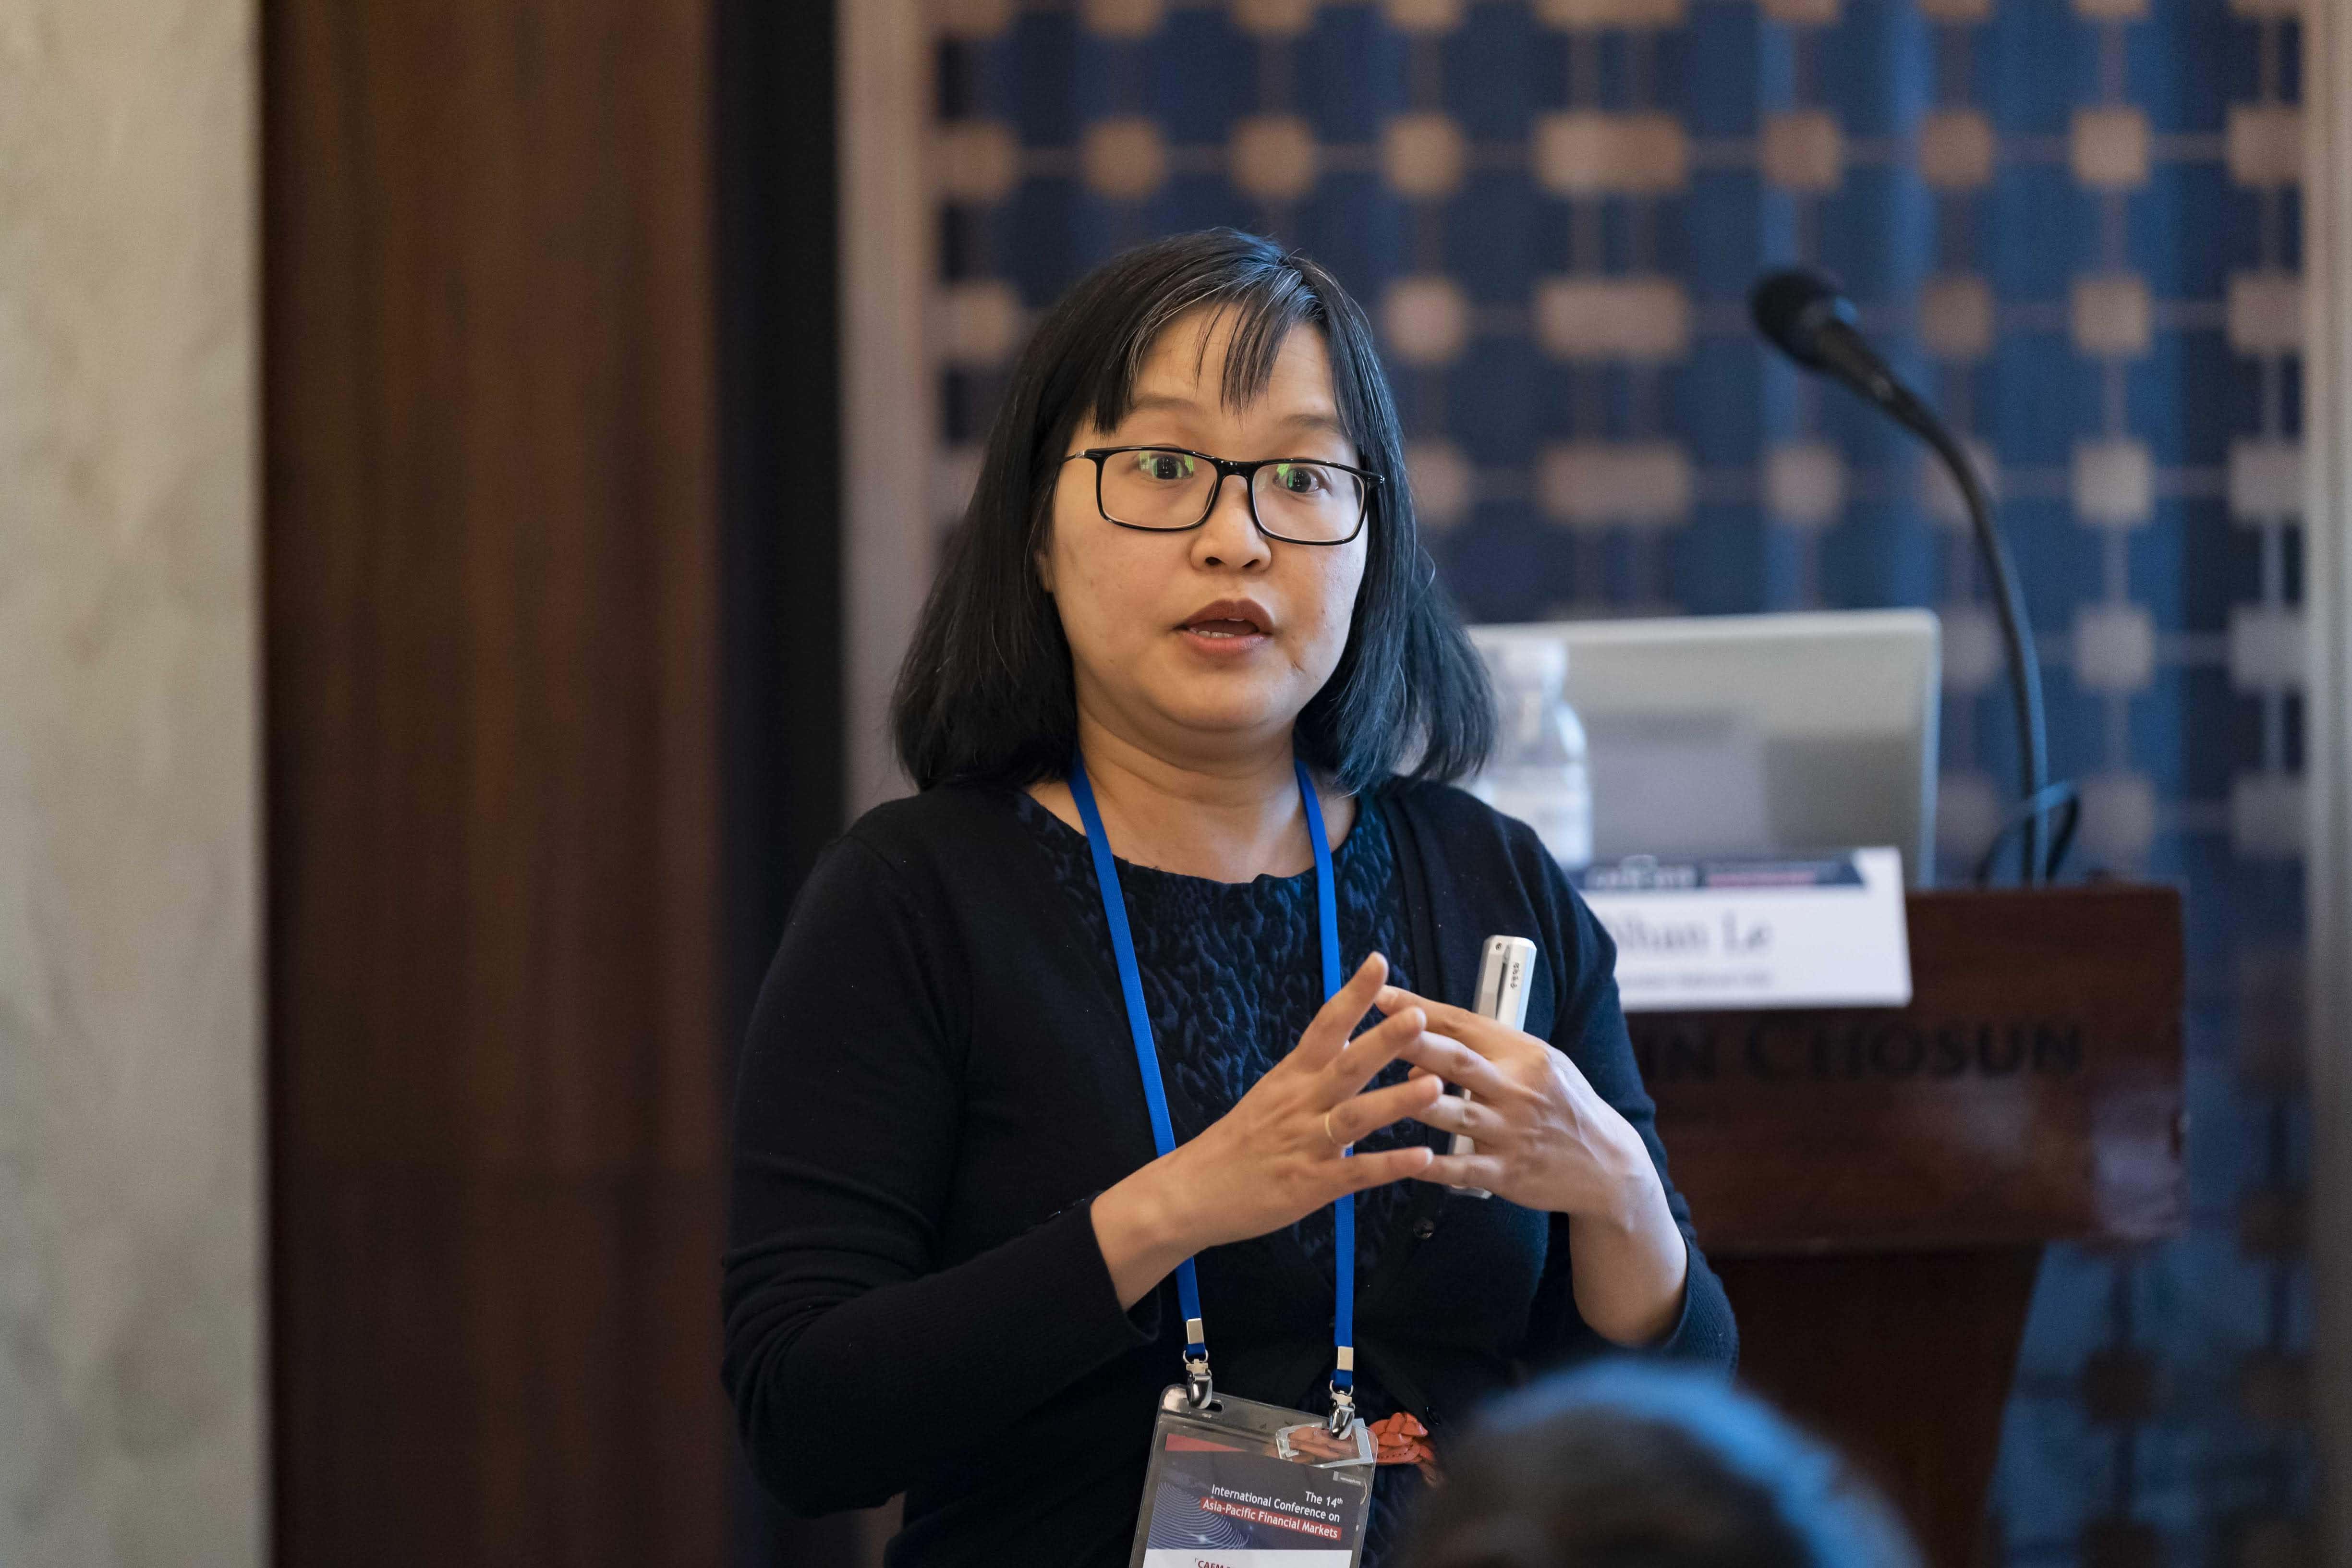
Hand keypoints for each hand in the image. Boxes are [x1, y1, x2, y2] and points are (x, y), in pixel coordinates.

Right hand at [1091, 953, 1441, 1309]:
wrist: (1192, 1192)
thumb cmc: (1238, 1142)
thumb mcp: (1273, 1094)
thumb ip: (1314, 1070)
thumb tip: (1353, 1039)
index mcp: (1291, 1077)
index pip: (1324, 1026)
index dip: (1353, 994)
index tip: (1379, 961)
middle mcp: (1300, 1103)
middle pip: (1346, 1065)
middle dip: (1383, 1041)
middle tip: (1418, 1015)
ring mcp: (1306, 1144)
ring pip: (1355, 1118)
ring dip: (1396, 1101)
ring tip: (1436, 1086)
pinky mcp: (1311, 1185)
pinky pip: (1356, 1173)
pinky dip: (1389, 1165)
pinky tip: (1423, 1157)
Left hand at [1377, 984, 1658, 1226]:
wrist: (1607, 1164)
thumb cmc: (1561, 1104)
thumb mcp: (1540, 1063)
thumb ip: (1488, 1051)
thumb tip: (1423, 1047)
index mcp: (1524, 1055)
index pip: (1465, 1025)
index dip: (1420, 1009)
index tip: (1380, 995)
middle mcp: (1518, 1089)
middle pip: (1458, 1062)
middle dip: (1415, 1044)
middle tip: (1377, 1030)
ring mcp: (1512, 1133)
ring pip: (1456, 1114)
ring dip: (1417, 1103)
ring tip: (1376, 1095)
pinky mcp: (1508, 1173)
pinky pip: (1461, 1168)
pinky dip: (1431, 1165)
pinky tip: (1404, 1160)